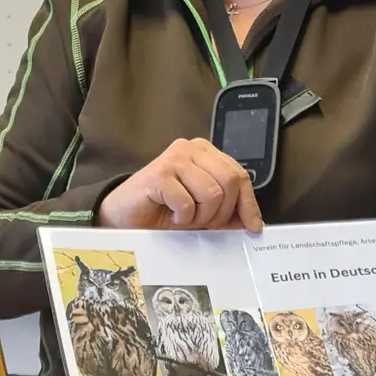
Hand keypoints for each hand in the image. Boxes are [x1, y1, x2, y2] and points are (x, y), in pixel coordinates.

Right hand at [96, 138, 263, 231]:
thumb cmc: (161, 210)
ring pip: (212, 193)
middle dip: (221, 212)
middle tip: (202, 222)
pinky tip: (170, 214)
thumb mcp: (202, 212)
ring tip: (184, 217)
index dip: (248, 203)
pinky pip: (187, 202)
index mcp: (205, 153)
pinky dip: (182, 217)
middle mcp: (191, 149)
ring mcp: (174, 158)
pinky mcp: (159, 174)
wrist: (123, 216)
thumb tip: (252, 221)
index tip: (252, 226)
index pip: (239, 175)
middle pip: (230, 181)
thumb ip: (226, 212)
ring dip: (200, 216)